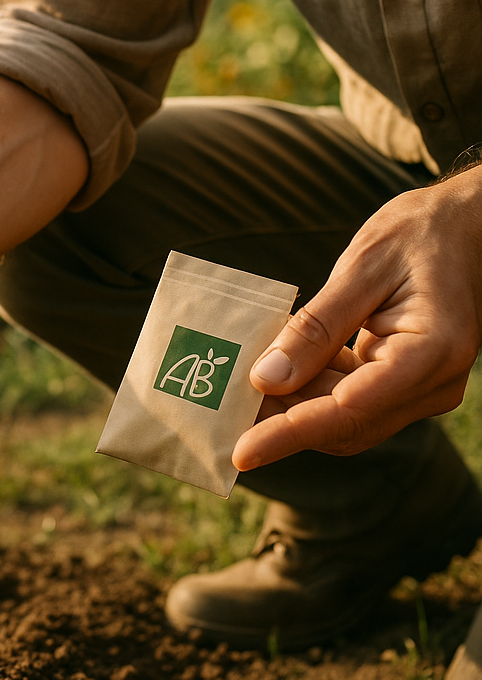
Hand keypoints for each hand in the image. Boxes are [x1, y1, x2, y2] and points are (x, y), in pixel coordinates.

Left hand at [233, 167, 481, 469]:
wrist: (469, 227)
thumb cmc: (419, 234)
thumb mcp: (362, 268)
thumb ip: (316, 327)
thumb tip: (266, 379)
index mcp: (431, 352)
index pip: (349, 410)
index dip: (289, 434)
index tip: (240, 452)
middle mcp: (433, 383)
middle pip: (345, 426)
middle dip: (281, 424)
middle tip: (222, 413)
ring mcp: (421, 387)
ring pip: (343, 419)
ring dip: (291, 409)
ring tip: (238, 390)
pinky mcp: (403, 382)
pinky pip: (349, 401)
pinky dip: (308, 391)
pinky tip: (273, 370)